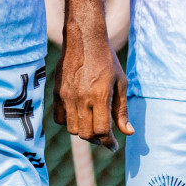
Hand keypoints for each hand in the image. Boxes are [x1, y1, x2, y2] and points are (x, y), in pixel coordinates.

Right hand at [54, 19, 131, 150]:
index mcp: (99, 96)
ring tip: (91, 127)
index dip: (109, 142)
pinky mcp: (57, 92)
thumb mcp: (120, 83)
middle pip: (86, 134)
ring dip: (83, 132)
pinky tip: (78, 117)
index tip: (113, 145)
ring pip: (72, 128)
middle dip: (97, 140)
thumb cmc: (106, 61)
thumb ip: (122, 110)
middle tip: (104, 137)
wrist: (84, 40)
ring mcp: (66, 96)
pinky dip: (68, 123)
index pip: (101, 130)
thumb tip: (128, 132)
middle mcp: (81, 98)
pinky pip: (58, 117)